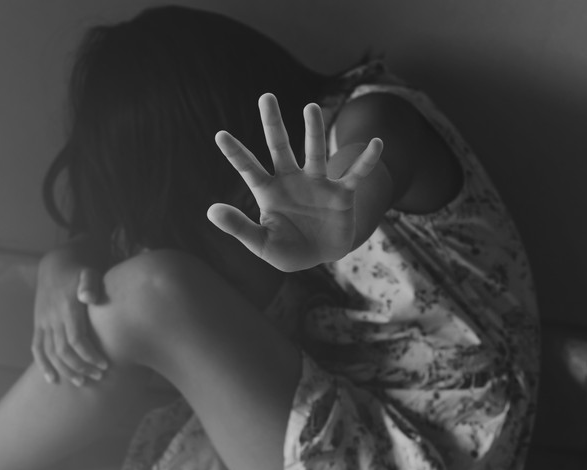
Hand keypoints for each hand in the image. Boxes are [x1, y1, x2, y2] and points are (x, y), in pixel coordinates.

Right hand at [32, 253, 108, 385]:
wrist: (55, 265)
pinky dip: (43, 365)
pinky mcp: (38, 324)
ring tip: (81, 382)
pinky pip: (36, 348)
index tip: (104, 365)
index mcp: (67, 308)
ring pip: (50, 353)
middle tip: (97, 377)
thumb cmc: (79, 272)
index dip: (89, 355)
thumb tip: (88, 297)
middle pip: (64, 350)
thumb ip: (90, 284)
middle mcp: (52, 317)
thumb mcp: (88, 273)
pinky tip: (52, 379)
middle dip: (81, 367)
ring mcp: (43, 322)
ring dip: (64, 370)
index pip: (76, 339)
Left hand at [208, 93, 382, 271]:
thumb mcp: (261, 244)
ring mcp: (317, 184)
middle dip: (273, 123)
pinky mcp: (341, 194)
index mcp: (269, 192)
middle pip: (280, 147)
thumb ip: (238, 227)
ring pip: (315, 152)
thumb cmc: (287, 249)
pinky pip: (355, 175)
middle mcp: (292, 181)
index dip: (235, 153)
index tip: (219, 135)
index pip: (249, 169)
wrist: (321, 256)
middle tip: (265, 96)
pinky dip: (366, 162)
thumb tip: (210, 210)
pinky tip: (376, 144)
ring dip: (313, 131)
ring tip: (310, 108)